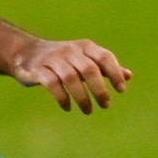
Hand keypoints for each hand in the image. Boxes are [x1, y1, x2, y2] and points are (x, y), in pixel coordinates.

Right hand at [13, 38, 130, 113]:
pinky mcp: (38, 70)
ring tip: (88, 111)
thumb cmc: (64, 59)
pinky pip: (52, 84)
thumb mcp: (86, 59)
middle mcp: (70, 51)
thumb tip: (129, 76)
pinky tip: (68, 107)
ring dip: (82, 97)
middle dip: (99, 89)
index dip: (115, 73)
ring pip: (70, 78)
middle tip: (106, 105)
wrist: (28, 53)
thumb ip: (105, 67)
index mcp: (85, 47)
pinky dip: (62, 97)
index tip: (121, 90)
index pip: (104, 57)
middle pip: (89, 69)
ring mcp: (53, 59)